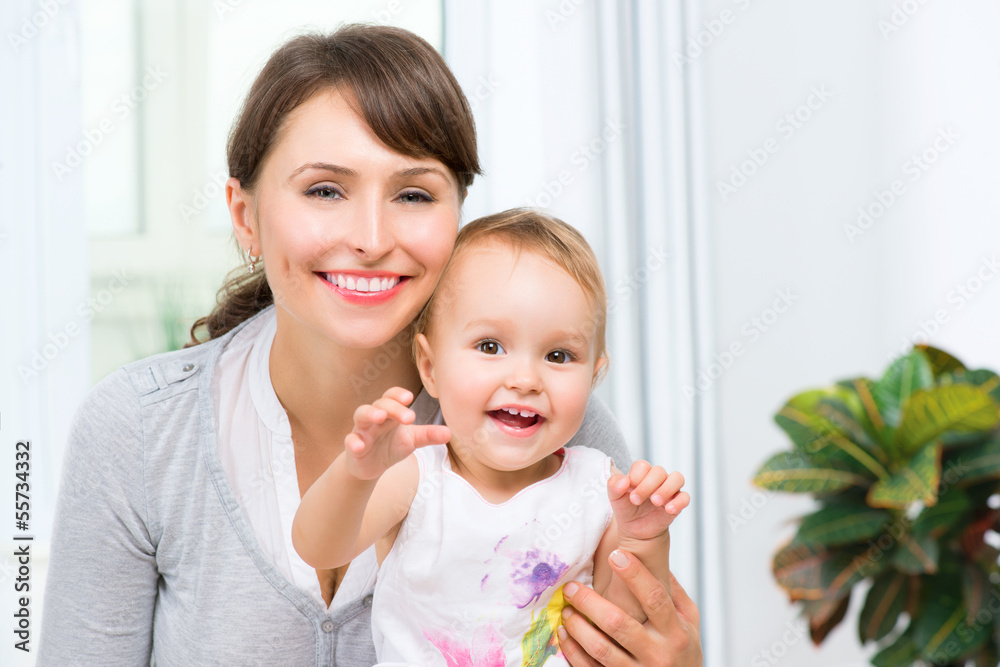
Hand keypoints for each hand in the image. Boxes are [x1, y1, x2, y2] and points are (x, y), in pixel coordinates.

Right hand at [344, 387, 450, 479]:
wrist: (371, 466)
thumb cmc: (391, 446)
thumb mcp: (412, 440)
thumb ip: (428, 435)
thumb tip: (450, 433)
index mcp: (390, 412)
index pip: (392, 396)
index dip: (398, 395)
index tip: (410, 398)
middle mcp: (375, 417)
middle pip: (380, 404)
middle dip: (393, 408)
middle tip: (409, 417)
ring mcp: (362, 430)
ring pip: (361, 415)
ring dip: (370, 413)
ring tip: (380, 417)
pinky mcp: (353, 447)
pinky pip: (350, 440)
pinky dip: (353, 442)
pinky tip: (358, 445)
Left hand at [559, 551, 701, 665]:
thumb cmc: (684, 653)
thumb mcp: (690, 622)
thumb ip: (674, 592)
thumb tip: (655, 558)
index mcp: (675, 632)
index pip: (655, 598)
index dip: (635, 575)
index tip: (616, 555)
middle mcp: (657, 653)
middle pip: (617, 623)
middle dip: (589, 602)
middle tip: (571, 587)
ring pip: (600, 648)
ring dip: (577, 626)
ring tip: (566, 610)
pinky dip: (573, 651)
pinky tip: (565, 634)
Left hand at [608, 461, 688, 543]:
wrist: (636, 529)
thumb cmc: (626, 508)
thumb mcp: (614, 498)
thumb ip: (614, 485)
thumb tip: (624, 481)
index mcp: (641, 472)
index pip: (642, 465)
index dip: (636, 477)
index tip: (629, 491)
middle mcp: (657, 477)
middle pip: (659, 471)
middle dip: (647, 486)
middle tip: (636, 500)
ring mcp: (669, 489)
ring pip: (677, 478)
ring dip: (666, 489)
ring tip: (655, 502)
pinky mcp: (677, 502)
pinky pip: (685, 497)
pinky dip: (679, 502)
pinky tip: (668, 510)